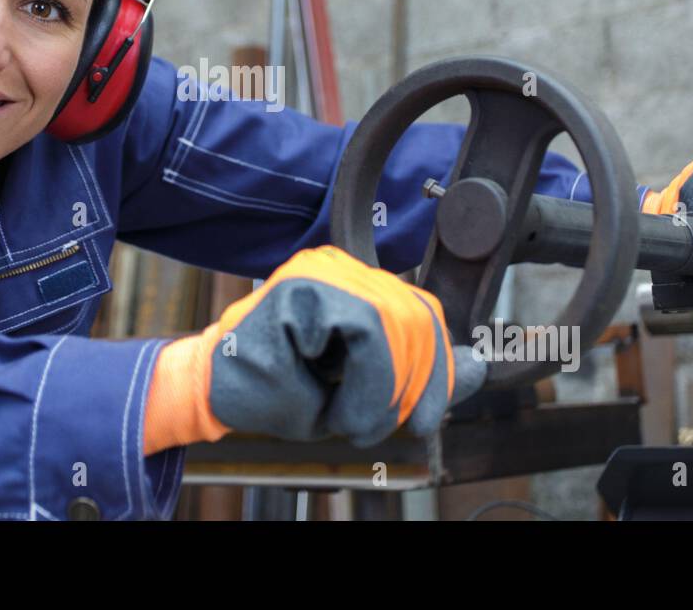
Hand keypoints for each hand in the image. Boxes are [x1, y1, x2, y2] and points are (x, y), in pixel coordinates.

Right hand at [143, 245, 475, 453]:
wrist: (212, 395)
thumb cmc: (281, 390)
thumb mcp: (364, 389)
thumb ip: (419, 374)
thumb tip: (479, 368)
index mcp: (356, 285)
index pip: (422, 312)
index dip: (438, 366)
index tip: (427, 413)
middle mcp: (341, 268)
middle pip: (417, 317)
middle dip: (418, 384)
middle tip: (387, 425)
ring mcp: (321, 271)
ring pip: (396, 324)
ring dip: (385, 391)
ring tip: (353, 421)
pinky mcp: (304, 288)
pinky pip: (367, 330)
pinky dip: (364, 382)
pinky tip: (337, 407)